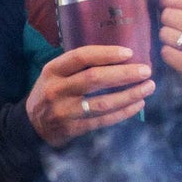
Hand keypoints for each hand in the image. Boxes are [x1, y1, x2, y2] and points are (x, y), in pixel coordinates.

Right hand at [25, 45, 153, 148]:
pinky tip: (138, 104)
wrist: (33, 125)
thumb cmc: (51, 93)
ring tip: (148, 87)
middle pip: (94, 78)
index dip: (106, 54)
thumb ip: (78, 66)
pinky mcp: (73, 129)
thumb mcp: (55, 75)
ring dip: (129, 94)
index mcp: (52, 71)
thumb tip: (120, 57)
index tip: (129, 53)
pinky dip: (124, 112)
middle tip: (146, 71)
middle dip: (124, 74)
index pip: (81, 57)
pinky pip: (104, 120)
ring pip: (102, 102)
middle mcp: (56, 90)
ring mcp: (64, 111)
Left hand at [151, 0, 181, 97]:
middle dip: (165, 21)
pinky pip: (166, 53)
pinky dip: (166, 53)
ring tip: (176, 41)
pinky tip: (176, 54)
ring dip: (165, 38)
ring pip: (165, 34)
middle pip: (168, 15)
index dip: (165, 1)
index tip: (170, 7)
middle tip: (174, 27)